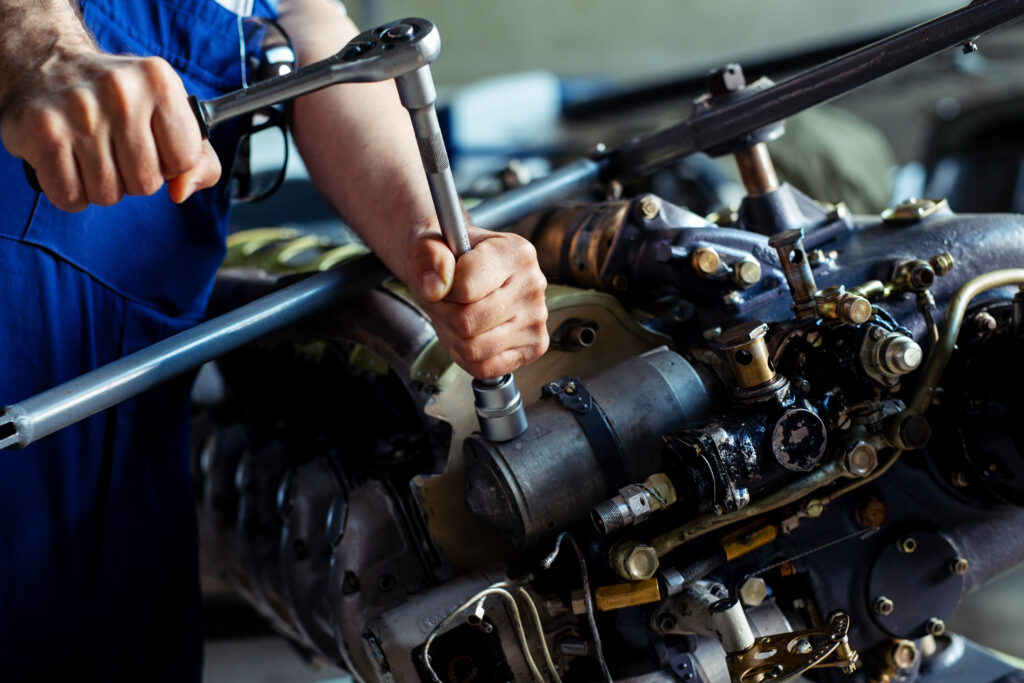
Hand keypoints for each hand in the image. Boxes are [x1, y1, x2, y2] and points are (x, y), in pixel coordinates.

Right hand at [0, 45, 219, 210]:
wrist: (46, 66)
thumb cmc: (119, 101)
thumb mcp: (170, 115)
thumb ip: (200, 160)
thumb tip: (181, 192)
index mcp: (159, 81)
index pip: (186, 160)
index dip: (170, 164)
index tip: (153, 145)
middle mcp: (120, 90)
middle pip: (146, 183)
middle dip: (133, 178)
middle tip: (116, 149)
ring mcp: (78, 110)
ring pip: (108, 194)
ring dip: (101, 186)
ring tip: (91, 153)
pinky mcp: (42, 131)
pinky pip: (69, 196)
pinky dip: (71, 193)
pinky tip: (68, 164)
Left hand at [406, 219, 548, 379]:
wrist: (463, 275)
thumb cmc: (451, 262)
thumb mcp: (429, 247)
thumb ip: (428, 256)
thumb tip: (436, 287)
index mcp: (515, 252)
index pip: (465, 289)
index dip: (442, 290)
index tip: (446, 282)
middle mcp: (533, 284)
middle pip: (467, 322)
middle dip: (446, 315)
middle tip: (449, 303)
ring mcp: (537, 318)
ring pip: (474, 348)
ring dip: (454, 338)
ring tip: (458, 317)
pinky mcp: (534, 346)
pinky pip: (486, 368)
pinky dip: (467, 357)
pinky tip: (470, 336)